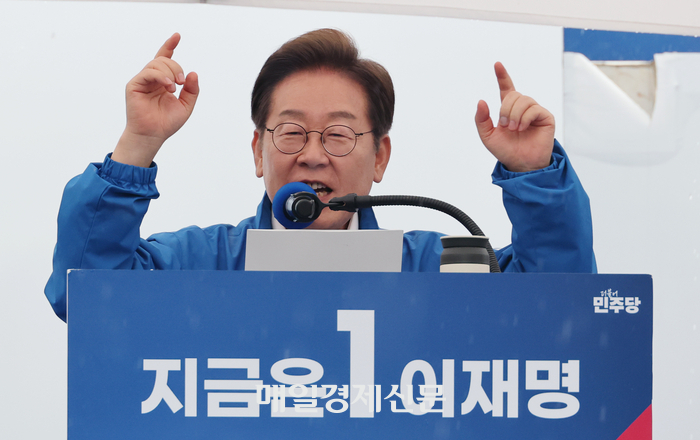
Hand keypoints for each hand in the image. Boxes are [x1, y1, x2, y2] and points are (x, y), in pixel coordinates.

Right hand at [112, 33, 199, 166]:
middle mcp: (151, 79)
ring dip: (169, 72)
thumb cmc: (166, 123)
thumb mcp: (186, 105)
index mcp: (163, 81)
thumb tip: (193, 73)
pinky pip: (148, 72)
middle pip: (163, 60)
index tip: (177, 35)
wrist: (153, 135)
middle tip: (181, 83)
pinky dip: (160, 76)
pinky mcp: (134, 85)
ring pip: (156, 64)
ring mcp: (142, 81)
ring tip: (174, 87)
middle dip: (176, 67)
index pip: (165, 59)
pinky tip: (168, 86)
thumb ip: (191, 90)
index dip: (170, 46)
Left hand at [474, 62, 553, 171]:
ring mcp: (535, 111)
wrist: (520, 164)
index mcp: (509, 109)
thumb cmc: (505, 150)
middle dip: (505, 109)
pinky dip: (524, 118)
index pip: (506, 88)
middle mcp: (522, 108)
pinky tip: (522, 128)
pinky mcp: (545, 117)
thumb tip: (481, 101)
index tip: (497, 64)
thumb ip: (481, 119)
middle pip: (514, 95)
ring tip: (514, 129)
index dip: (502, 76)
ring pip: (524, 100)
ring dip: (514, 115)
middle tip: (505, 126)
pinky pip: (533, 109)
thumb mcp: (487, 136)